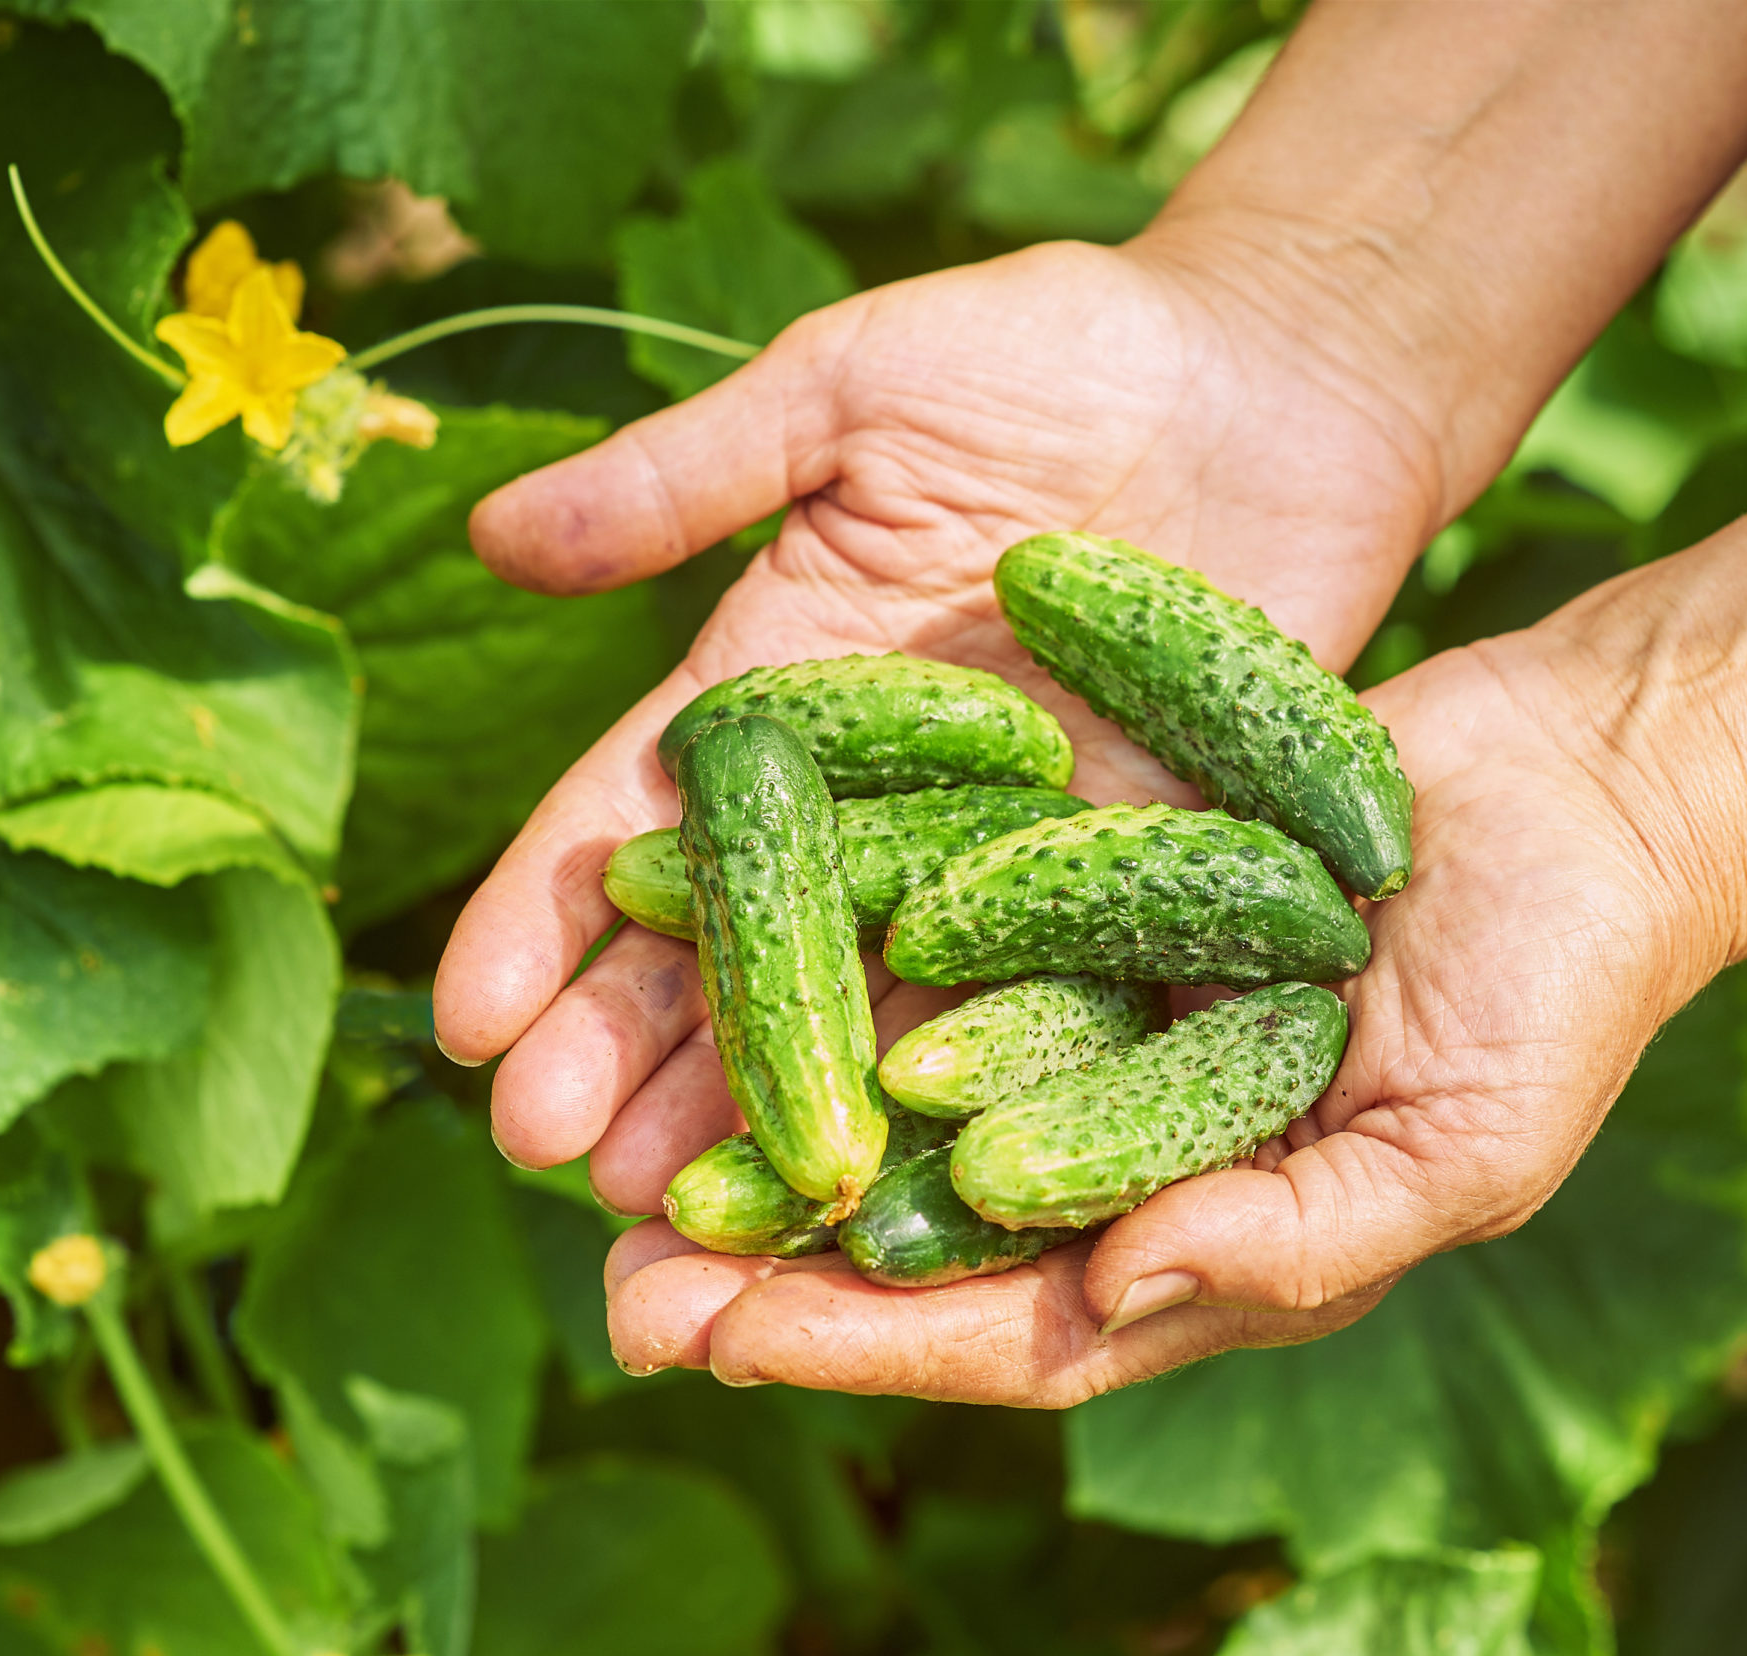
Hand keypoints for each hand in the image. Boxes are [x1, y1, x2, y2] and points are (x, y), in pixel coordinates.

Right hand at [435, 232, 1456, 1186]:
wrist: (1278, 376)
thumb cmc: (1054, 350)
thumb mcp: (848, 387)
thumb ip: (682, 476)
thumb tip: (484, 532)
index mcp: (778, 688)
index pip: (635, 824)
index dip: (546, 920)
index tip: (469, 1021)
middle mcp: (870, 800)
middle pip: (730, 946)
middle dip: (630, 1054)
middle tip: (549, 1162)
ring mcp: (993, 855)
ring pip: (862, 1008)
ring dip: (770, 1108)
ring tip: (685, 1215)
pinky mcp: (1120, 882)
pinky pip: (1032, 998)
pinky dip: (961, 1088)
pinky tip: (896, 1182)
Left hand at [586, 631, 1714, 1399]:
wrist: (1584, 785)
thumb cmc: (1560, 988)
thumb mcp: (1459, 1147)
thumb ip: (1293, 1239)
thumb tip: (1110, 1297)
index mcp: (1209, 1251)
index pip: (1011, 1336)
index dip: (864, 1348)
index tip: (717, 1342)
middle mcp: (1124, 1158)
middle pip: (921, 1242)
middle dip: (769, 1273)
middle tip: (615, 1286)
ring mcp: (1092, 1032)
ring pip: (899, 1106)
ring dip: (768, 1131)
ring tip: (617, 1145)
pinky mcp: (1075, 909)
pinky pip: (935, 953)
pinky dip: (837, 968)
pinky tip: (727, 960)